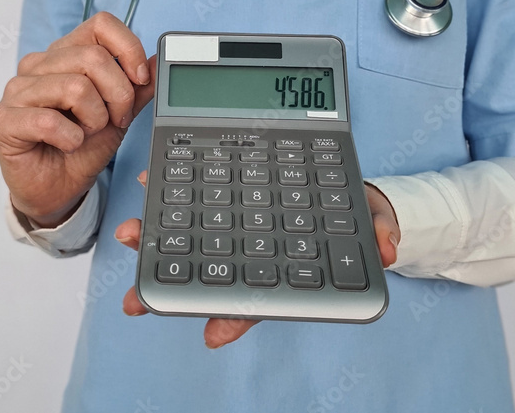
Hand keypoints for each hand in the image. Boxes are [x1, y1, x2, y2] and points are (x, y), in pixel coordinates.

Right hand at [0, 12, 155, 227]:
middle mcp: (37, 65)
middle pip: (93, 58)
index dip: (128, 49)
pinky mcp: (2, 119)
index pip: (100, 25)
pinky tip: (66, 145)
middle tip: (115, 121)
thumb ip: (136, 88)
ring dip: (94, 119)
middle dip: (118, 95)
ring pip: (75, 87)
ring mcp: (16, 90)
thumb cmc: (81, 149)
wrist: (56, 190)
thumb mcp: (119, 116)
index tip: (140, 79)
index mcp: (64, 54)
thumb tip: (156, 62)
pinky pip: (49, 120)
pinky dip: (70, 138)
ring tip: (85, 134)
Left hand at [116, 173, 400, 348]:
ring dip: (155, 236)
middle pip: (205, 272)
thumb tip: (387, 248)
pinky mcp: (223, 187)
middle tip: (134, 298)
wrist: (344, 184)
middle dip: (168, 282)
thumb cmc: (353, 216)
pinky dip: (170, 186)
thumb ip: (377, 235)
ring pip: (189, 234)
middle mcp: (249, 249)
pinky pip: (192, 189)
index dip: (234, 318)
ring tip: (127, 234)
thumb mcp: (371, 224)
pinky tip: (149, 180)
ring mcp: (232, 220)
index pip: (255, 299)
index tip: (212, 334)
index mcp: (280, 267)